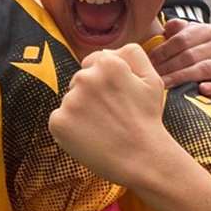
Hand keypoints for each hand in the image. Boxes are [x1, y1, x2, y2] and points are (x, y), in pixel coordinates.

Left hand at [50, 44, 169, 187]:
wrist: (142, 158)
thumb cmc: (147, 119)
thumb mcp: (152, 78)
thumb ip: (132, 54)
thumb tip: (107, 52)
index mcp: (108, 63)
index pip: (93, 63)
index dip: (105, 82)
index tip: (115, 99)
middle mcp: (85, 78)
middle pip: (80, 81)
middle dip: (92, 95)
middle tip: (111, 116)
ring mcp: (70, 100)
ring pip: (71, 101)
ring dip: (81, 112)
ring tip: (103, 128)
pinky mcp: (58, 122)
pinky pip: (59, 120)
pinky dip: (70, 129)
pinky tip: (90, 138)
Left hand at [150, 18, 210, 97]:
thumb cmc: (197, 50)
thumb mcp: (189, 34)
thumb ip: (176, 29)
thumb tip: (165, 28)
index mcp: (206, 31)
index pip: (180, 40)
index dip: (162, 52)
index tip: (149, 62)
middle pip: (189, 56)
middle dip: (168, 67)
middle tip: (152, 76)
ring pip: (203, 69)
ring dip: (181, 78)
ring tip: (165, 85)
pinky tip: (201, 89)